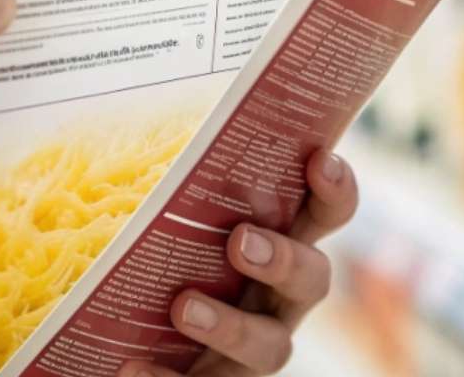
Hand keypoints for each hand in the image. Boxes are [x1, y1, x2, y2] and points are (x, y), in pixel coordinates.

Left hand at [118, 149, 358, 376]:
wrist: (127, 335)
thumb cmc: (163, 246)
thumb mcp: (174, 205)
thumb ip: (178, 173)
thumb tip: (138, 112)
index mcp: (280, 236)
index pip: (327, 210)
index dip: (336, 188)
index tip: (320, 160)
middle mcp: (279, 294)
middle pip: (313, 278)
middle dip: (284, 258)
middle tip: (240, 240)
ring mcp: (255, 345)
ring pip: (271, 347)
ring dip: (230, 326)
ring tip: (183, 305)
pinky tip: (132, 363)